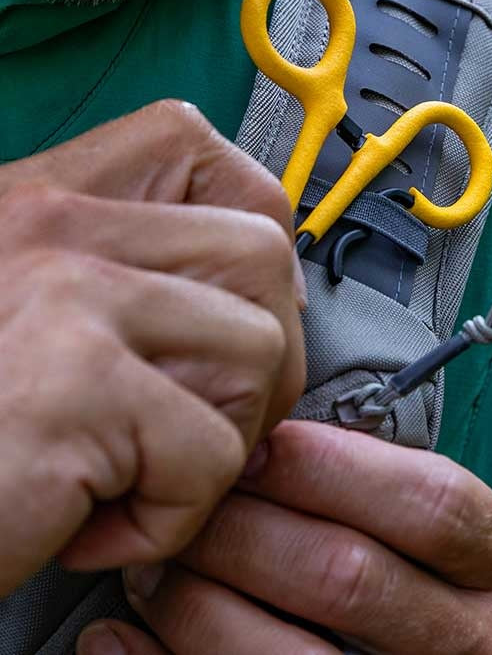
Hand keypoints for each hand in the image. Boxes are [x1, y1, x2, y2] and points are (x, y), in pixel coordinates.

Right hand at [0, 101, 305, 594]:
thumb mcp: (28, 304)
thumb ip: (126, 273)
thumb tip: (270, 300)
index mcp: (47, 198)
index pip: (207, 159)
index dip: (251, 251)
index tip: (230, 319)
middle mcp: (55, 226)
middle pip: (259, 254)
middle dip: (264, 356)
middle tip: (195, 427)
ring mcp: (68, 295)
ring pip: (258, 349)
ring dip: (218, 442)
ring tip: (130, 479)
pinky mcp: (78, 387)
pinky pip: (212, 453)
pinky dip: (171, 517)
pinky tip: (90, 523)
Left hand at [80, 422, 491, 654]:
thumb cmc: (427, 576)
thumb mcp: (438, 528)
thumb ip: (380, 489)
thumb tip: (258, 446)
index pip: (426, 500)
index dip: (328, 468)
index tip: (254, 446)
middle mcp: (489, 641)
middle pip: (347, 576)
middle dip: (244, 533)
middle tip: (184, 506)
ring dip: (198, 605)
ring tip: (152, 570)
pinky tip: (124, 639)